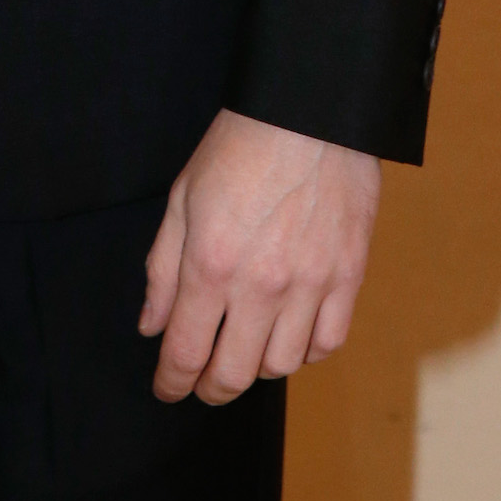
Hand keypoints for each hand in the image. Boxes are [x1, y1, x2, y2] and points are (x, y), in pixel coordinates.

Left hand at [140, 109, 380, 403]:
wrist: (308, 111)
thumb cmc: (238, 146)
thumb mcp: (182, 197)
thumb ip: (163, 268)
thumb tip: (152, 326)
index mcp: (211, 263)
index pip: (186, 351)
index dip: (172, 381)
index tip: (167, 389)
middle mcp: (261, 285)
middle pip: (234, 372)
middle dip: (210, 389)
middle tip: (201, 384)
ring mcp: (310, 284)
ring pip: (283, 365)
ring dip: (257, 367)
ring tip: (245, 349)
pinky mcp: (348, 277)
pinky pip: (328, 342)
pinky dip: (306, 351)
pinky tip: (290, 336)